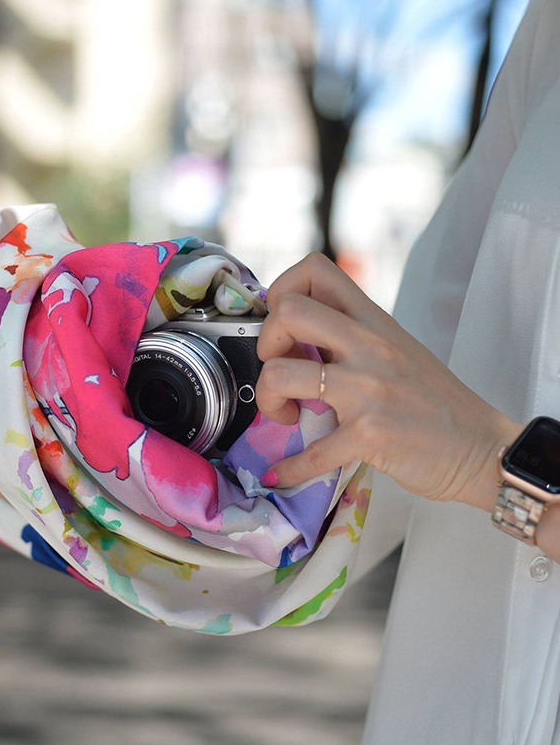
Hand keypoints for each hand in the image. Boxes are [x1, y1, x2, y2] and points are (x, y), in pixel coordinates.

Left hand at [255, 253, 519, 506]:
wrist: (480, 448)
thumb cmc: (433, 402)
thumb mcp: (395, 350)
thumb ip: (351, 336)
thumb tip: (294, 338)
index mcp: (373, 321)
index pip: (316, 269)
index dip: (282, 292)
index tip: (282, 327)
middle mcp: (368, 346)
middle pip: (287, 311)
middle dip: (264, 342)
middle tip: (279, 369)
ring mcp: (367, 389)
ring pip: (279, 374)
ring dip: (267, 400)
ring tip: (287, 415)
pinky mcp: (368, 434)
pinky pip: (309, 452)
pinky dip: (288, 469)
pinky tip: (284, 474)